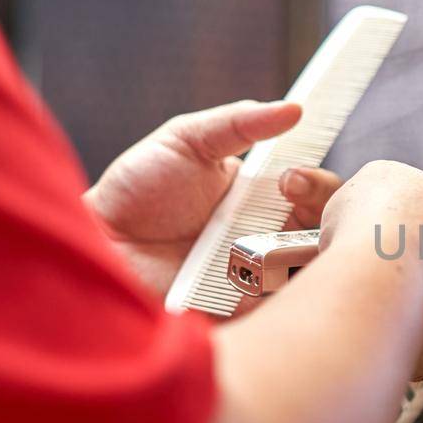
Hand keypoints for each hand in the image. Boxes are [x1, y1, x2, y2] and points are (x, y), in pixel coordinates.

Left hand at [84, 100, 344, 294]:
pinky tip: (248, 276)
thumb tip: (292, 108)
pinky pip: (274, 309)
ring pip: (309, 274)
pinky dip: (270, 292)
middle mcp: (268, 240)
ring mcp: (256, 279)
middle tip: (288, 200)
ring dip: (299, 255)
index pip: (317, 196)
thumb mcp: (187, 140)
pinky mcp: (238, 313)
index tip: (292, 178)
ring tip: (265, 243)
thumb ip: (238, 123)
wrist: (96, 241)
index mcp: (264, 201)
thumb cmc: (136, 189)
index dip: (320, 187)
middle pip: (327, 235)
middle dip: (320, 215)